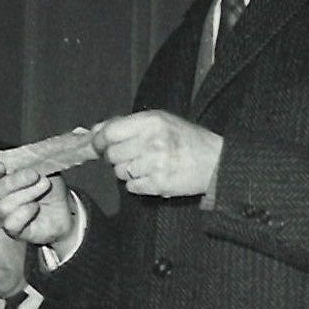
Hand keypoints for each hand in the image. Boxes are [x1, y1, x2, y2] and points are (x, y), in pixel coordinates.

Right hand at [0, 160, 77, 247]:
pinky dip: (25, 213)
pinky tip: (36, 207)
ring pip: (2, 207)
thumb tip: (17, 159)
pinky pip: (10, 224)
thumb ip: (27, 162)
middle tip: (35, 175)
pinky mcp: (13, 232)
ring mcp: (2, 217)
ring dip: (26, 194)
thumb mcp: (42, 168)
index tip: (1, 167)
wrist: (65, 210)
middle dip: (15, 181)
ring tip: (43, 187)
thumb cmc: (49, 187)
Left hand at [93, 111, 222, 198]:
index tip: (98, 146)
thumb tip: (94, 131)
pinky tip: (151, 176)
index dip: (99, 141)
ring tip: (146, 165)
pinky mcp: (158, 185)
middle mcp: (151, 142)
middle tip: (130, 156)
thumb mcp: (159, 121)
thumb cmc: (185, 139)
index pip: (110, 132)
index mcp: (151, 122)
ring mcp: (155, 165)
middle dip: (116, 157)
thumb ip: (126, 124)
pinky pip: (131, 187)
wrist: (214, 161)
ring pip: (120, 172)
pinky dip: (137, 184)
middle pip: (112, 155)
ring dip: (127, 171)